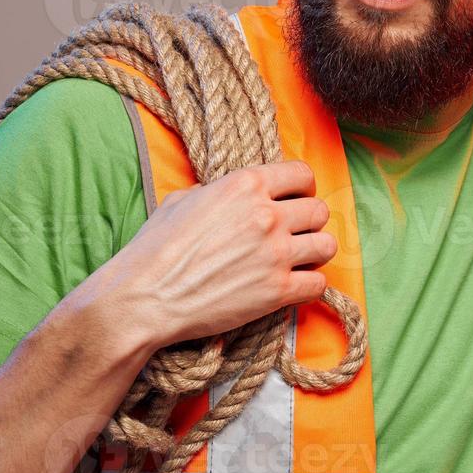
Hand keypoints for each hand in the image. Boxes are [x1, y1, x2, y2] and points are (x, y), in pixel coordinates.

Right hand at [91, 160, 335, 353]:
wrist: (144, 298)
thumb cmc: (155, 248)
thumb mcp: (184, 199)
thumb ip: (220, 191)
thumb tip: (234, 195)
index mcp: (246, 184)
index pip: (302, 174)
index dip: (301, 188)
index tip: (294, 200)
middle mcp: (267, 214)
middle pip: (319, 210)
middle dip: (310, 222)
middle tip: (295, 234)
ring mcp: (275, 253)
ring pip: (327, 245)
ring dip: (315, 253)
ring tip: (298, 260)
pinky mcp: (278, 291)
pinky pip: (319, 283)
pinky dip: (310, 285)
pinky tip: (293, 286)